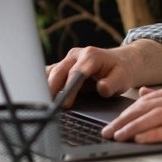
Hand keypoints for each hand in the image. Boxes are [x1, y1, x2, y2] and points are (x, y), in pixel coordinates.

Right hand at [45, 40, 161, 106]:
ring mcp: (68, 59)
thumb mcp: (122, 79)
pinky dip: (44, 82)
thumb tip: (102, 88)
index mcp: (91, 56)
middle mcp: (77, 55)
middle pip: (59, 71)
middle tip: (48, 106)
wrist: (120, 62)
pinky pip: (50, 73)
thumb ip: (112, 84)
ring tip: (41, 103)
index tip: (65, 104)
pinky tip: (39, 95)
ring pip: (52, 71)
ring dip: (45, 86)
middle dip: (52, 88)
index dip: (69, 89)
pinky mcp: (64, 65)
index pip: (76, 72)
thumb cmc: (121, 72)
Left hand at [102, 81, 161, 145]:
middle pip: (145, 107)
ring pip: (153, 117)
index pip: (147, 99)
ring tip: (116, 136)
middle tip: (106, 131)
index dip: (127, 111)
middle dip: (123, 120)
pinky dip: (152, 134)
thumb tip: (144, 94)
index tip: (113, 121)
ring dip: (132, 127)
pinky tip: (139, 139)